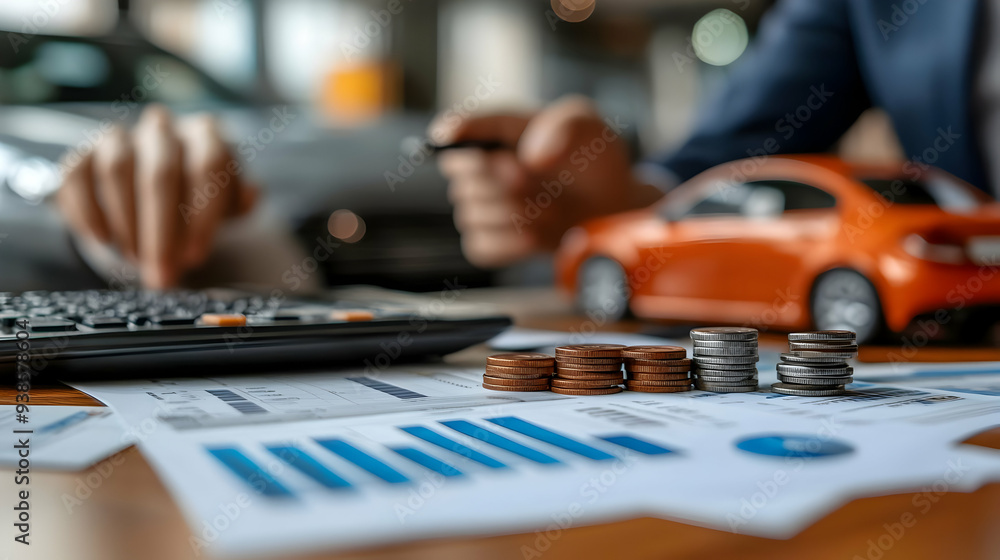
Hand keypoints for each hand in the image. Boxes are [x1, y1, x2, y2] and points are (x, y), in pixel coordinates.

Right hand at [56, 105, 256, 287]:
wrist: (157, 196)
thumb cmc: (199, 201)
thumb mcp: (227, 204)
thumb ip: (239, 202)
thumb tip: (249, 197)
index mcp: (205, 136)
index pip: (209, 164)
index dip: (202, 215)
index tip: (195, 256)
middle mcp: (163, 130)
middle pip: (160, 173)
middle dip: (161, 231)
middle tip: (162, 273)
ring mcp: (121, 137)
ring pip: (117, 169)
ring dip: (127, 222)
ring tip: (137, 260)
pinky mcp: (83, 153)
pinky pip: (76, 174)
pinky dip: (87, 210)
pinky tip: (103, 240)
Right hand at [430, 95, 662, 267]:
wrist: (608, 208)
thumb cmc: (593, 163)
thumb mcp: (589, 128)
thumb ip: (563, 126)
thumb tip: (532, 157)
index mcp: (503, 131)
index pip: (468, 127)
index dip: (454, 130)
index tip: (446, 135)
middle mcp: (484, 166)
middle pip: (462, 176)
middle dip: (499, 182)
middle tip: (532, 181)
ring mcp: (482, 206)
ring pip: (470, 214)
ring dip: (514, 216)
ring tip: (549, 209)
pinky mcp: (488, 241)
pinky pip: (480, 247)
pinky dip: (510, 245)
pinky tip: (536, 234)